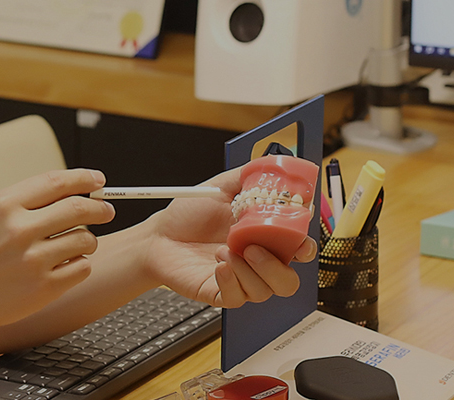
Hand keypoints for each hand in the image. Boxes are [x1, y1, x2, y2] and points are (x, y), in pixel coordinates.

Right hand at [0, 169, 114, 332]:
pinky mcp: (44, 288)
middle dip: (99, 208)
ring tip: (75, 244)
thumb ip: (25, 200)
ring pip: (85, 240)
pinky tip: (64, 265)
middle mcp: (19, 230)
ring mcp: (32, 261)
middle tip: (106, 210)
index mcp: (3, 205)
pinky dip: (79, 264)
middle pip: (79, 209)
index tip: (98, 180)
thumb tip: (73, 190)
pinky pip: (82, 268)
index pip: (57, 182)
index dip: (84, 178)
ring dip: (87, 240)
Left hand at [142, 167, 317, 308]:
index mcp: (263, 236)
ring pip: (266, 291)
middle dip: (277, 267)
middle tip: (253, 248)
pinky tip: (218, 265)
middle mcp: (256, 261)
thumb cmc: (188, 214)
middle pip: (289, 279)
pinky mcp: (222, 293)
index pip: (298, 249)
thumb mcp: (221, 187)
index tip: (300, 243)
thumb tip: (273, 166)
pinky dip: (232, 281)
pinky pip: (239, 298)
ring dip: (250, 271)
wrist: (157, 234)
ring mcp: (240, 279)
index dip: (305, 248)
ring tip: (225, 251)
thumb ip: (248, 176)